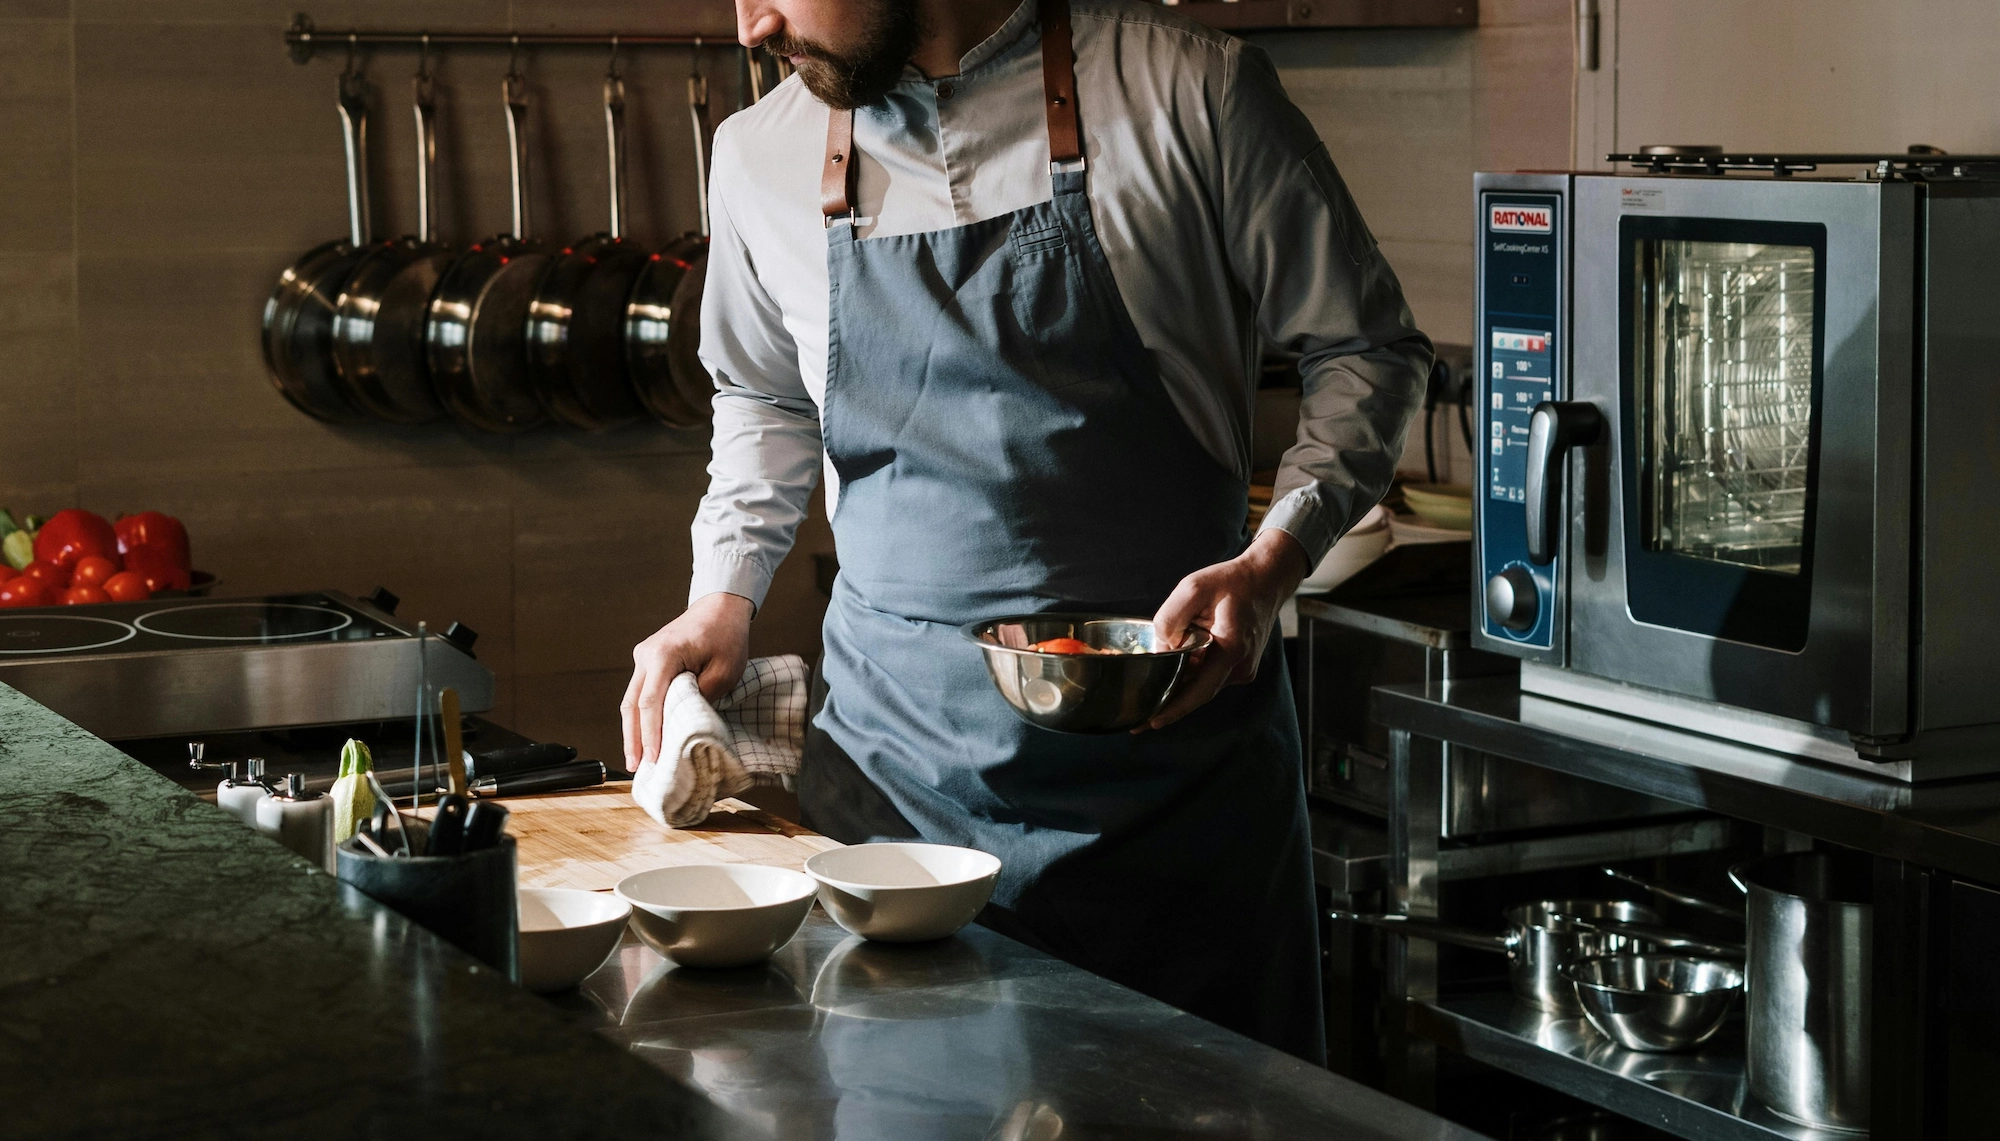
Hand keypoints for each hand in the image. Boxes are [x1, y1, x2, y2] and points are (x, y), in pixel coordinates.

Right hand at [621, 592, 753, 771]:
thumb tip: (685, 723)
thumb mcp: (724, 670)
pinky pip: (640, 692)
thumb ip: (703, 697)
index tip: (653, 758)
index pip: (651, 702)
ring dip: (634, 729)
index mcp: (664, 655)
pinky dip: (642, 715)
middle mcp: (646, 655)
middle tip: (634, 766)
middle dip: (633, 738)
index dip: (650, 734)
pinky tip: (645, 735)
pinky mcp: (648, 661)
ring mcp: (644, 656)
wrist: (720, 607)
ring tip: (636, 758)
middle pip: (632, 704)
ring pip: (631, 700)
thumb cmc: (725, 635)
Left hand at [1144, 529, 1308, 730]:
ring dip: (1179, 685)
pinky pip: (1209, 676)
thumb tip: (1160, 648)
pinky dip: (1191, 675)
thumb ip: (1171, 618)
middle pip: (1198, 693)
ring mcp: (1243, 669)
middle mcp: (1241, 667)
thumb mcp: (1194, 588)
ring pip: (1202, 685)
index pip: (1199, 690)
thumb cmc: (1232, 582)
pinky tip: (1174, 668)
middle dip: (1168, 704)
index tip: (1152, 722)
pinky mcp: (1239, 666)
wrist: (1266, 579)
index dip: (1174, 709)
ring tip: (1148, 691)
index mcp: (1232, 649)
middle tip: (1137, 721)